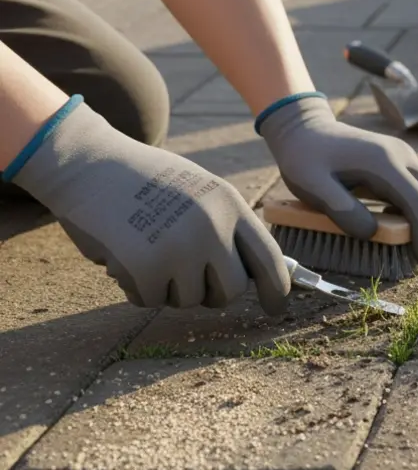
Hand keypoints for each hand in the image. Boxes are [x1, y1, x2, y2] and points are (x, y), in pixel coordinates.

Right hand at [7, 98, 290, 312]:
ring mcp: (181, 248)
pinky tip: (124, 257)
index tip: (276, 308)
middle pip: (232, 290)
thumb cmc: (143, 179)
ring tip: (148, 252)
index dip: (276, 289)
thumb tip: (250, 274)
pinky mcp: (146, 267)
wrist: (87, 162)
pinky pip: (150, 300)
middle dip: (212, 295)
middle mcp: (213, 227)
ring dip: (169, 288)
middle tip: (190, 282)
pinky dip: (137, 288)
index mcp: (230, 204)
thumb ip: (225, 226)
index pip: (269, 257)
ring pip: (189, 299)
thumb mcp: (199, 191)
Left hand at [257, 96, 417, 265]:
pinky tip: (400, 225)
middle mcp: (401, 155)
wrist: (304, 127)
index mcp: (383, 162)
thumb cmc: (305, 158)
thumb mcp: (311, 185)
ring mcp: (403, 155)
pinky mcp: (400, 159)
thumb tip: (371, 232)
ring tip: (415, 247)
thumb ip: (341, 209)